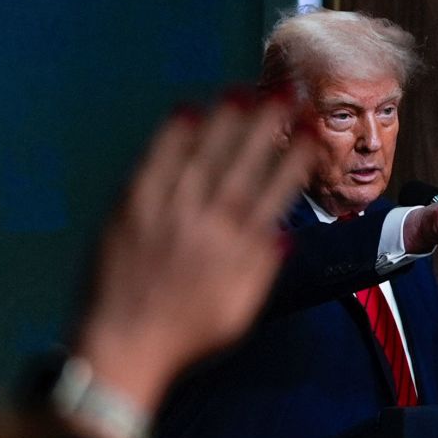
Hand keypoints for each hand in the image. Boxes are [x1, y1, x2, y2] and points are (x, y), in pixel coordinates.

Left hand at [73, 91, 318, 417]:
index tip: (311, 136)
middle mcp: (208, 225)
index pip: (275, 194)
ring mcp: (169, 212)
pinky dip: (174, 135)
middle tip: (285, 95)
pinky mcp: (132, 208)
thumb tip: (284, 236)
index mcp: (238, 251)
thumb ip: (262, 271)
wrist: (126, 346)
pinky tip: (188, 111)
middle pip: (244, 164)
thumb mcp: (238, 314)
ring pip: (203, 155)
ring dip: (225, 121)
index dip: (295, 160)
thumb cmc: (183, 338)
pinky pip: (157, 162)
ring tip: (242, 92)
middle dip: (268, 126)